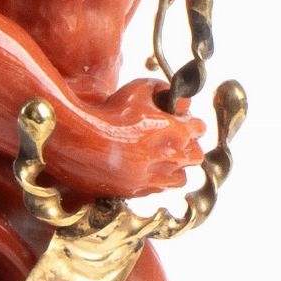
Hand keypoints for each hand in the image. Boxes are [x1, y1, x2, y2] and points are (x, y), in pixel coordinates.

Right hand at [97, 78, 206, 199]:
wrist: (80, 139)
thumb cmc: (110, 112)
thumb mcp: (139, 88)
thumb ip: (163, 90)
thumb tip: (176, 98)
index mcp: (175, 131)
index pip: (200, 128)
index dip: (190, 122)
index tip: (180, 120)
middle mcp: (169, 157)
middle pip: (196, 156)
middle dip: (188, 146)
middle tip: (171, 139)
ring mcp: (154, 177)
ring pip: (181, 177)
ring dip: (175, 167)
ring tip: (160, 157)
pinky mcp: (137, 191)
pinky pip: (158, 189)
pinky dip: (155, 179)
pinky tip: (142, 167)